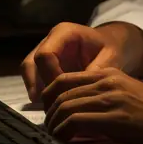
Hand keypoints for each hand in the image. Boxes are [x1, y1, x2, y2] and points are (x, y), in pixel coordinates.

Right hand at [20, 20, 142, 102]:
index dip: (51, 77)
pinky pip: (35, 80)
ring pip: (29, 73)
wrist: (113, 45)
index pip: (45, 55)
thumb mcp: (112, 56)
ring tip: (52, 110)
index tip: (65, 94)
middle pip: (30, 64)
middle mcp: (50, 40)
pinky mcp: (45, 65)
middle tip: (53, 107)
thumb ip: (97, 70)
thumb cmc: (113, 48)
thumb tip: (80, 90)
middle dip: (40, 87)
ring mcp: (45, 52)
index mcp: (64, 33)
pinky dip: (42, 93)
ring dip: (38, 92)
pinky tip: (54, 107)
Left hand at [41, 68, 142, 143]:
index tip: (49, 112)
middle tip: (49, 127)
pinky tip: (65, 140)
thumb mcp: (124, 92)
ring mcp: (109, 98)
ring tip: (55, 136)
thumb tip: (79, 111)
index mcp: (107, 74)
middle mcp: (105, 82)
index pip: (64, 78)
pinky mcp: (112, 117)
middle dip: (49, 112)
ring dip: (54, 124)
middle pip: (60, 92)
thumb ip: (102, 95)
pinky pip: (75, 121)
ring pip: (65, 106)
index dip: (49, 95)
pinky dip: (64, 132)